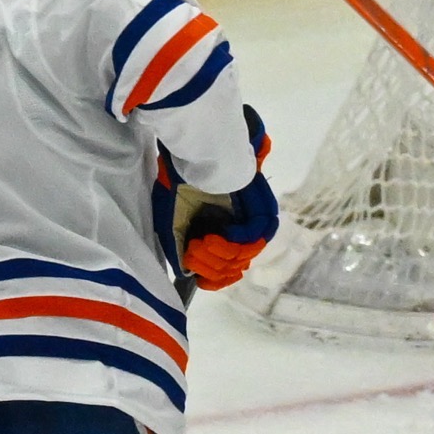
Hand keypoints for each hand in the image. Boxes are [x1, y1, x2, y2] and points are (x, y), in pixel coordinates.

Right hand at [177, 169, 279, 290]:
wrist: (193, 153)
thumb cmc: (180, 183)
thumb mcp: (171, 220)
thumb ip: (179, 247)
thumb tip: (189, 273)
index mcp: (216, 237)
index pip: (226, 273)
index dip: (215, 280)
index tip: (199, 278)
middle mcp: (235, 232)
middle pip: (233, 268)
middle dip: (211, 266)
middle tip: (194, 249)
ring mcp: (250, 221)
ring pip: (244, 256)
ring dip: (222, 255)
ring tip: (204, 241)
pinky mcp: (262, 209)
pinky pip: (256, 236)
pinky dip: (238, 240)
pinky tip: (222, 234)